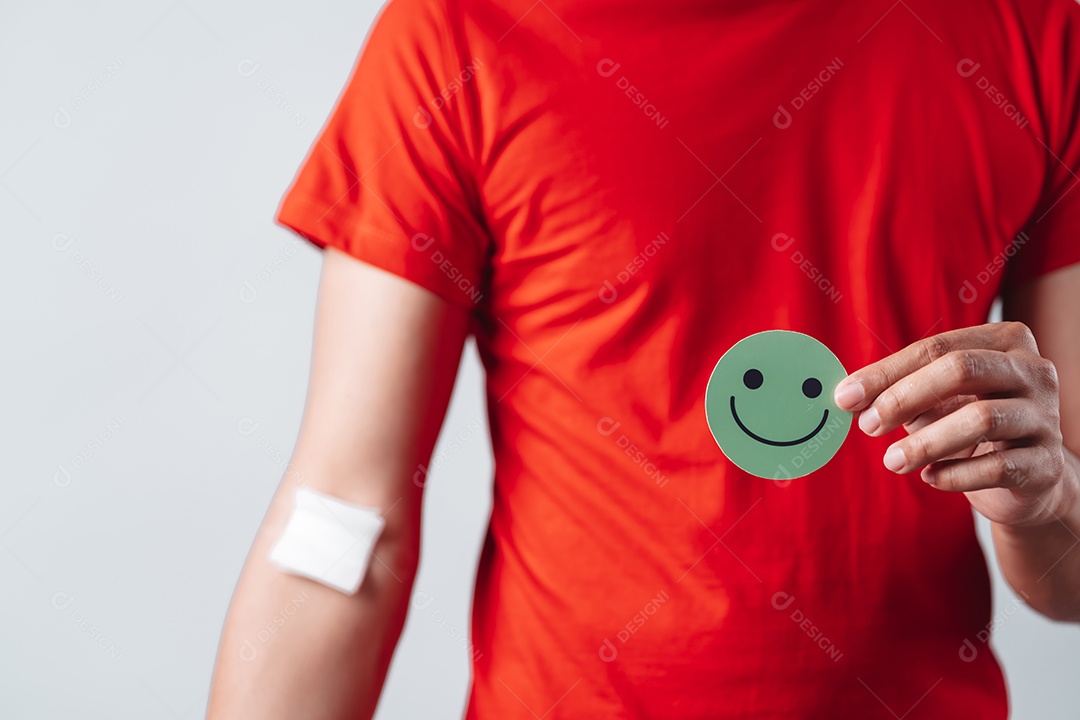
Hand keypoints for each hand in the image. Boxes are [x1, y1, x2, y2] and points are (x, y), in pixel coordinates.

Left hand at [833, 321, 1075, 527]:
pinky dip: (955, 474)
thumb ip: (899, 392)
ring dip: (926, 442)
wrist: (1030, 478)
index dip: (886, 373)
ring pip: (981, 418)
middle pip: (961, 369)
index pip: (936, 347)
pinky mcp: (1047, 463)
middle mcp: (1034, 370)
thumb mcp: (936, 401)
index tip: (845, 397)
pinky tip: (930, 478)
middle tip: (868, 425)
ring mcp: (1046, 416)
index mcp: (1004, 342)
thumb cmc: (971, 426)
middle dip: (904, 397)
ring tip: (892, 461)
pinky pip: (997, 466)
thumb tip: (848, 396)